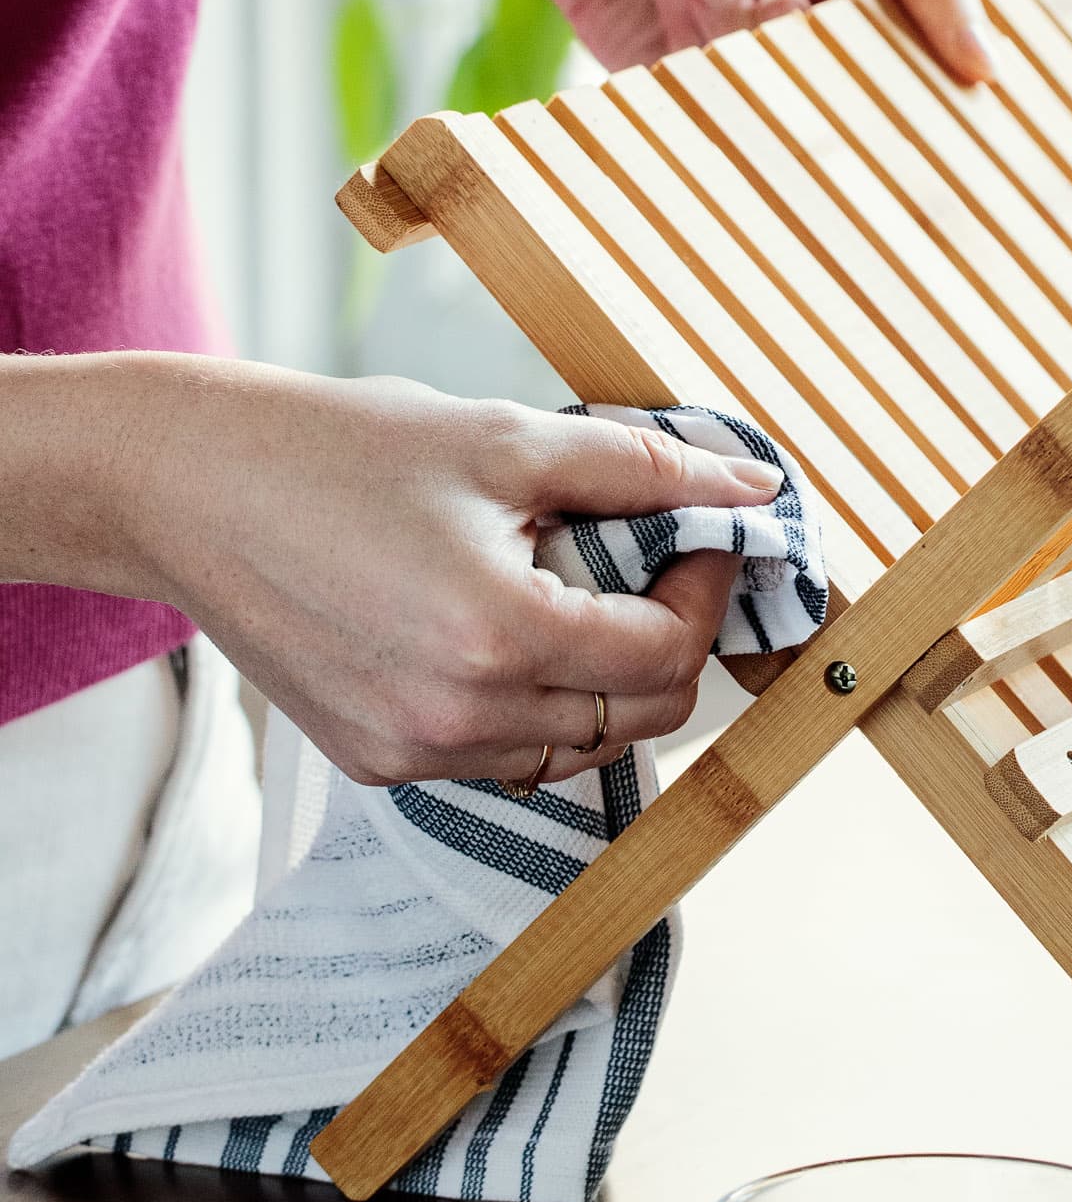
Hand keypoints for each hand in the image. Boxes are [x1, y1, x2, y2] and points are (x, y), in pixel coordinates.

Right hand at [0, 355, 779, 789]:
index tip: (700, 532)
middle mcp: (457, 719)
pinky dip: (533, 701)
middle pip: (640, 717)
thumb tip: (755, 489)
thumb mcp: (507, 438)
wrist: (186, 487)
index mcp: (498, 637)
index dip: (707, 590)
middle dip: (669, 638)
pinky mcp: (374, 763)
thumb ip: (645, 470)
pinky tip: (500, 623)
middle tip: (651, 559)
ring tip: (567, 583)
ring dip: (602, 675)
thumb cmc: (342, 448)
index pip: (670, 655)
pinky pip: (502, 755)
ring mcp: (412, 753)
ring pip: (577, 746)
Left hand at [396, 0, 996, 81]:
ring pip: (754, 88)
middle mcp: (794, 63)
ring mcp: (730, 79)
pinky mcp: (665, 90)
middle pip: (826, 101)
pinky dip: (680, 8)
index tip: (893, 71)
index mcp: (852, 27)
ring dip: (727, 16)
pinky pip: (692, 83)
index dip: (903, 84)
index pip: (901, 85)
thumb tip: (992, 69)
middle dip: (793, 41)